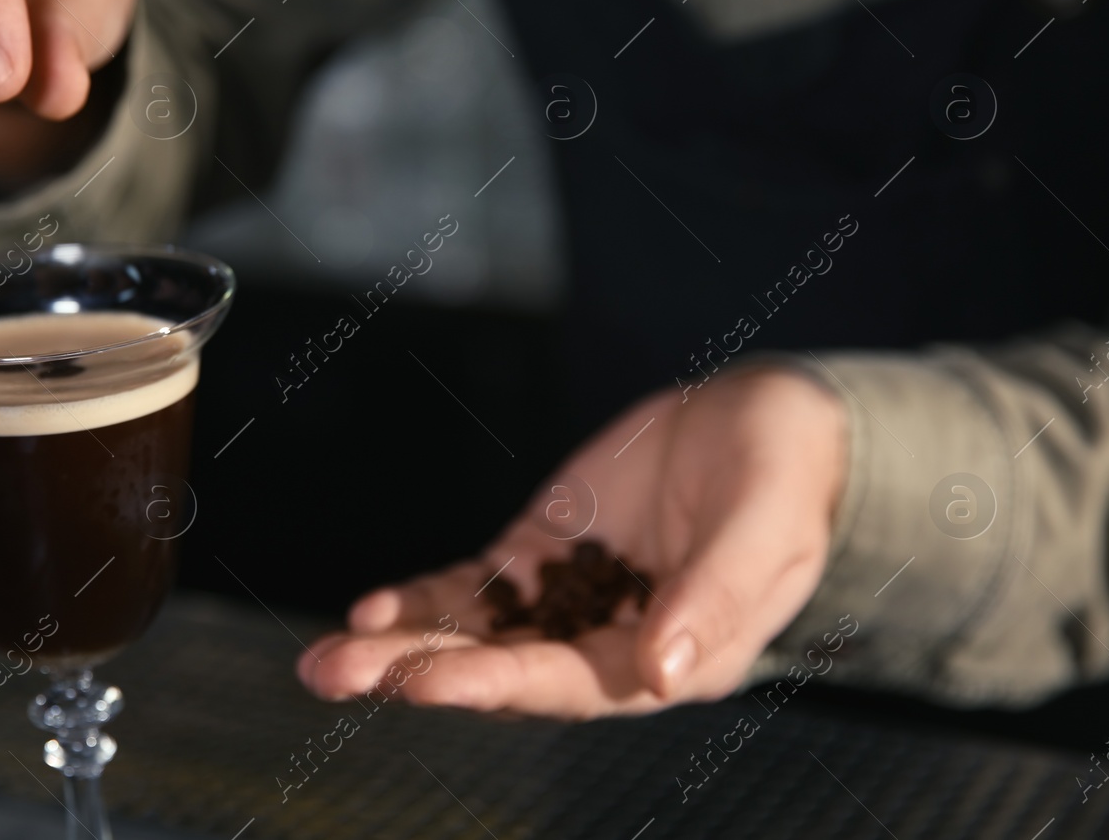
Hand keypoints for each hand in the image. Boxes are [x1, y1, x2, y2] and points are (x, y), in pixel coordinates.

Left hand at [297, 367, 847, 718]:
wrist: (770, 424)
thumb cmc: (784, 479)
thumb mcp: (763, 530)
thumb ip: (713, 600)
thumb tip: (662, 672)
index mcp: (673, 657)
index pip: (571, 684)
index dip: (496, 682)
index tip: (425, 677)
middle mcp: (612, 643)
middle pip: (503, 671)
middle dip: (418, 672)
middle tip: (334, 674)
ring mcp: (571, 601)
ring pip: (475, 637)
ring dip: (401, 648)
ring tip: (324, 661)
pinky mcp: (543, 556)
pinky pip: (474, 590)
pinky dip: (424, 601)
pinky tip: (371, 610)